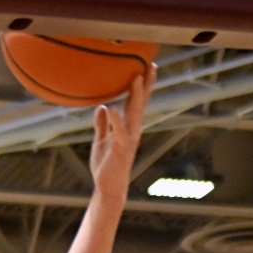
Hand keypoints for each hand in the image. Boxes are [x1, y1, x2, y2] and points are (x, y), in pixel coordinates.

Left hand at [89, 65, 154, 199]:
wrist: (108, 187)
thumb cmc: (106, 165)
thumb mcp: (101, 141)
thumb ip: (103, 124)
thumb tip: (103, 107)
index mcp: (128, 127)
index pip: (136, 102)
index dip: (140, 86)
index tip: (145, 67)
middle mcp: (132, 130)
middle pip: (140, 103)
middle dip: (146, 85)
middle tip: (150, 66)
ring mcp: (128, 139)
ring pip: (134, 114)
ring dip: (136, 96)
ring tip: (136, 78)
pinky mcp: (120, 149)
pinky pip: (119, 132)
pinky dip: (116, 120)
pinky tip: (112, 107)